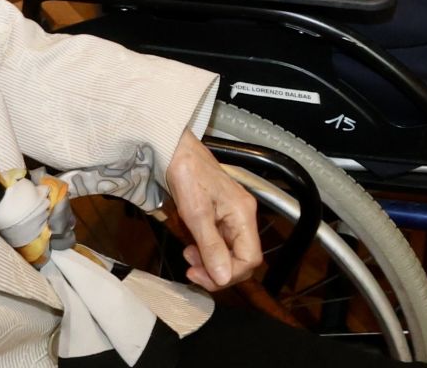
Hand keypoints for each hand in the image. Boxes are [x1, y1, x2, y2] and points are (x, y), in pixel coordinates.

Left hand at [165, 130, 261, 291]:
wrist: (176, 149)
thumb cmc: (188, 173)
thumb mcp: (196, 214)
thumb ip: (211, 247)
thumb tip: (223, 278)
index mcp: (243, 215)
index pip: (250, 259)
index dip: (229, 274)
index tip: (203, 276)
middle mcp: (242, 216)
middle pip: (241, 258)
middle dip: (218, 270)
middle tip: (193, 271)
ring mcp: (232, 215)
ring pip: (230, 252)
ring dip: (210, 262)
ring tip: (189, 257)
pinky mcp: (220, 214)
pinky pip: (221, 241)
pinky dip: (207, 250)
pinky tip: (192, 247)